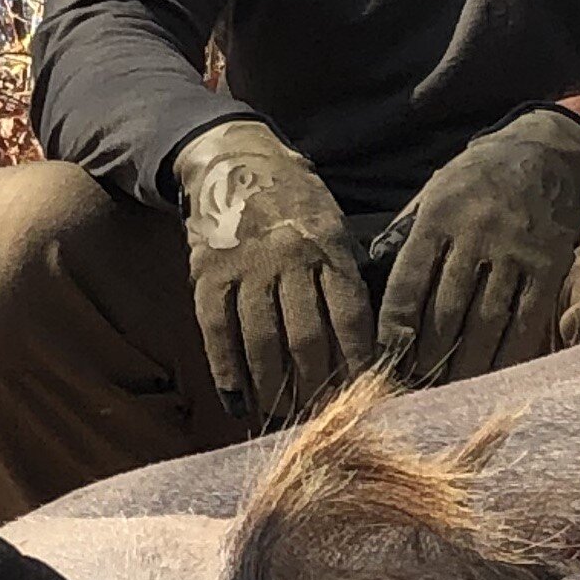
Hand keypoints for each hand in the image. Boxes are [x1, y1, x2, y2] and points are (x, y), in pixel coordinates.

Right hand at [171, 120, 377, 425]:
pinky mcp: (207, 275)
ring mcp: (245, 268)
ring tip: (284, 416)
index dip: (357, 362)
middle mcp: (288, 259)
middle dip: (317, 385)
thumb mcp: (333, 227)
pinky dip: (226, 372)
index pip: (350, 316)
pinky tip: (237, 402)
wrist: (234, 159)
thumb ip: (346, 276)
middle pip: (307, 338)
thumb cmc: (296, 204)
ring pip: (262, 342)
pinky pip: (217, 332)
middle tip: (323, 419)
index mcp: (328, 247)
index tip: (365, 397)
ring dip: (274, 388)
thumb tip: (372, 343)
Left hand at [375, 106, 579, 388]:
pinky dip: (509, 355)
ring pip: (484, 323)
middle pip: (445, 312)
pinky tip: (495, 377)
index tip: (384, 361)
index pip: (408, 283)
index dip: (394, 328)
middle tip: (413, 388)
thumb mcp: (433, 192)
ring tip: (448, 393)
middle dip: (426, 356)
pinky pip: (527, 321)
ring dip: (464, 365)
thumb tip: (370, 277)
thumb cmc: (479, 178)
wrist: (548, 151)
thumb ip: (405, 233)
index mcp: (438, 219)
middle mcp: (475, 237)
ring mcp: (515, 254)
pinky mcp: (549, 268)